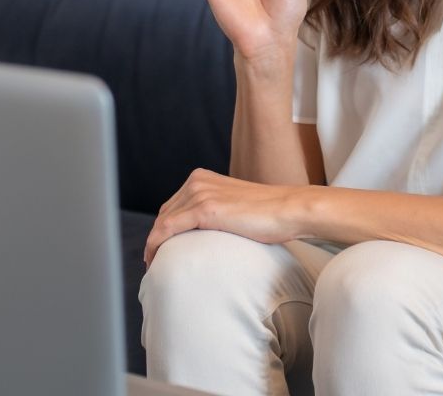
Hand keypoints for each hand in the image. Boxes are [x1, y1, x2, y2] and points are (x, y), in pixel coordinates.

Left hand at [142, 168, 307, 267]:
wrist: (289, 209)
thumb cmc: (270, 214)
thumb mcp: (235, 206)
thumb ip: (217, 211)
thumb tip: (206, 233)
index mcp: (202, 178)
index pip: (172, 206)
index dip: (162, 229)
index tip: (159, 249)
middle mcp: (197, 181)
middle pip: (164, 214)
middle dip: (155, 238)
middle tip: (153, 261)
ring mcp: (199, 193)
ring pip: (162, 223)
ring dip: (153, 245)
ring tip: (153, 265)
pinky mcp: (204, 209)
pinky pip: (168, 229)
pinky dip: (156, 245)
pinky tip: (155, 260)